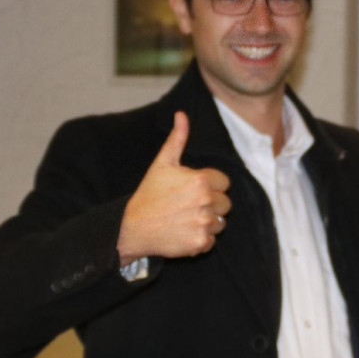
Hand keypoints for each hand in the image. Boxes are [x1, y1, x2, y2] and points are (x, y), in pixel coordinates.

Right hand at [117, 111, 231, 263]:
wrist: (133, 227)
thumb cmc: (149, 194)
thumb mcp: (162, 163)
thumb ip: (177, 139)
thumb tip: (182, 114)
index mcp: (200, 180)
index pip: (224, 183)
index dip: (211, 186)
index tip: (193, 190)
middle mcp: (205, 201)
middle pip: (226, 204)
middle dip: (211, 204)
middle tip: (188, 206)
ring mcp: (203, 223)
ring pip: (220, 222)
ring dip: (208, 222)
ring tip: (186, 219)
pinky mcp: (200, 243)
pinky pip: (212, 241)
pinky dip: (201, 240)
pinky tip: (184, 232)